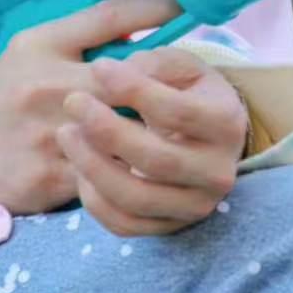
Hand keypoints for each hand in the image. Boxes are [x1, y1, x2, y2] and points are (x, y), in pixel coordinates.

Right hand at [0, 0, 181, 213]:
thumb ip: (84, 31)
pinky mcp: (52, 176)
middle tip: (186, 85)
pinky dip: (129, 169)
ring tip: (175, 129)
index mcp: (41, 46)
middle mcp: (45, 85)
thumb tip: (143, 17)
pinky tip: (146, 168)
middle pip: (125, 78)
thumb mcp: (33, 47)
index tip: (183, 6)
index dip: (151, 10)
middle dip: (158, 82)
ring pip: (122, 130)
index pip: (107, 16)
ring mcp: (49, 134)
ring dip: (151, 130)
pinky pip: (107, 173)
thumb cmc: (8, 93)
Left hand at [55, 48, 246, 236]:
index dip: (133, 90)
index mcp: (225, 124)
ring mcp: (194, 206)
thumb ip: (148, 64)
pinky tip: (79, 166)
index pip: (177, 112)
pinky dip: (92, 197)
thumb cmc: (183, 92)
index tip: (98, 67)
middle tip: (72, 102)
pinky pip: (123, 223)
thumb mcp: (177, 66)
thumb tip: (106, 77)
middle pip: (157, 160)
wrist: (203, 137)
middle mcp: (217, 172)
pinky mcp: (168, 227)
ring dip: (92, 165)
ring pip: (136, 198)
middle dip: (106, 131)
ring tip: (67, 132)